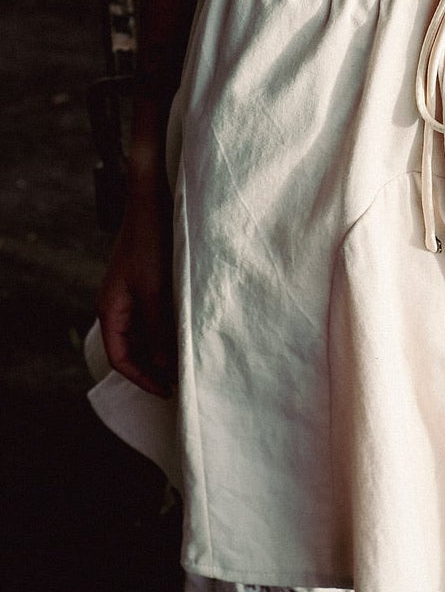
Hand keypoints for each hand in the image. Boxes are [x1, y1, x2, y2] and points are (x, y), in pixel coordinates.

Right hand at [96, 185, 176, 398]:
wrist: (153, 200)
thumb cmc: (151, 242)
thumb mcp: (156, 290)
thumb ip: (159, 329)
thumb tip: (165, 366)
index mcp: (110, 310)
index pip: (121, 359)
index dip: (143, 378)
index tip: (169, 390)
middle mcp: (117, 305)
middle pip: (132, 349)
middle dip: (154, 368)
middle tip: (181, 382)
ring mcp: (131, 294)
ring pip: (144, 334)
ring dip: (163, 349)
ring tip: (187, 362)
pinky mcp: (146, 282)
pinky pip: (153, 317)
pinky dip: (167, 330)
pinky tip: (187, 333)